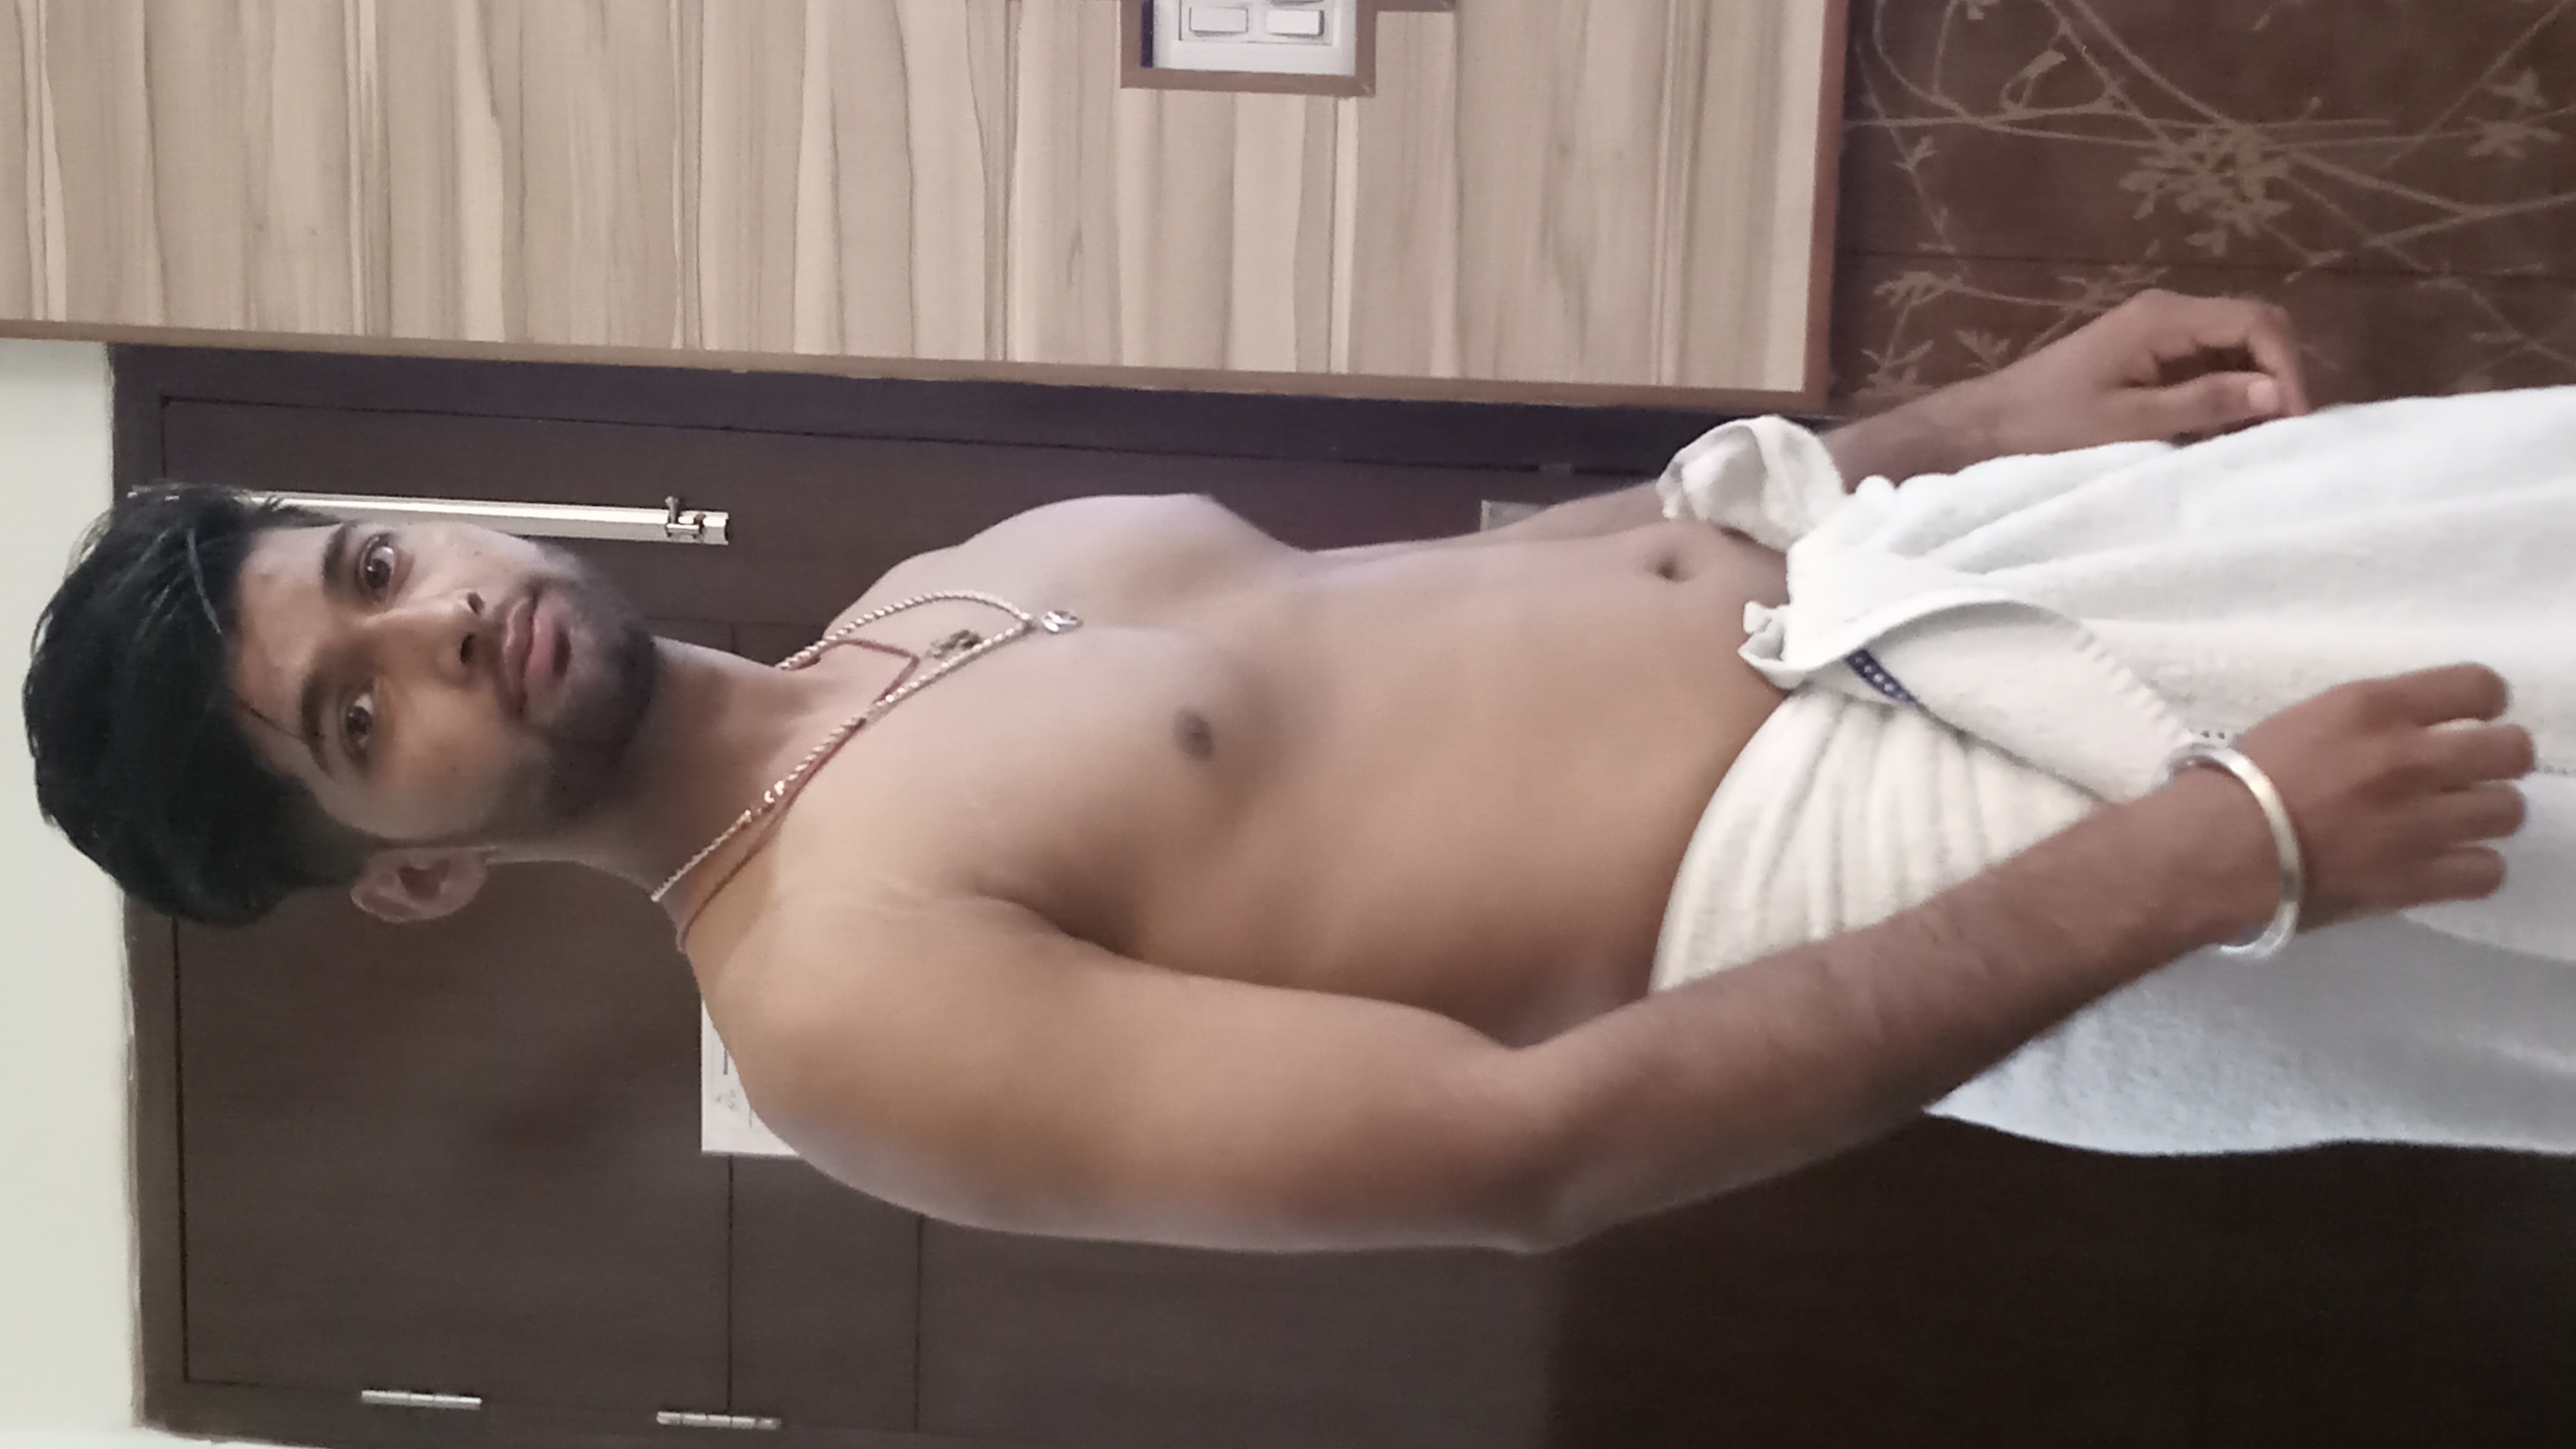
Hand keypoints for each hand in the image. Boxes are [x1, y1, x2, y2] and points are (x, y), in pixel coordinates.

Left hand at [1958, 290, 2313, 458]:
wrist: (1984, 427)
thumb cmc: (2048, 426)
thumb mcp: (2130, 423)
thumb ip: (2203, 404)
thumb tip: (2277, 394)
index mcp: (2163, 318)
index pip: (2256, 322)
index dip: (2287, 368)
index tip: (2295, 421)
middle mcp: (2167, 315)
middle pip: (2252, 330)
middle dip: (2278, 376)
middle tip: (2285, 434)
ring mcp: (2156, 335)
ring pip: (2232, 352)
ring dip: (2253, 391)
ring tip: (2259, 441)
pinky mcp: (2146, 359)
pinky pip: (2204, 370)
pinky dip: (2224, 398)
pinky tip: (2224, 436)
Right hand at [2222, 665, 2533, 931]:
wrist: (2209, 854)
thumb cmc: (2233, 783)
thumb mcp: (2302, 722)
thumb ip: (2365, 724)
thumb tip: (2403, 735)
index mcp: (2374, 708)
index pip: (2479, 686)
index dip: (2483, 704)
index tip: (2466, 719)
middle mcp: (2410, 758)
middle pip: (2511, 749)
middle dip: (2496, 759)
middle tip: (2467, 773)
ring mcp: (2419, 822)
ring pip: (2507, 810)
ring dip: (2485, 814)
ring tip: (2454, 822)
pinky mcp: (2416, 878)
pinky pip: (2487, 871)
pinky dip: (2472, 867)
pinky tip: (2445, 864)